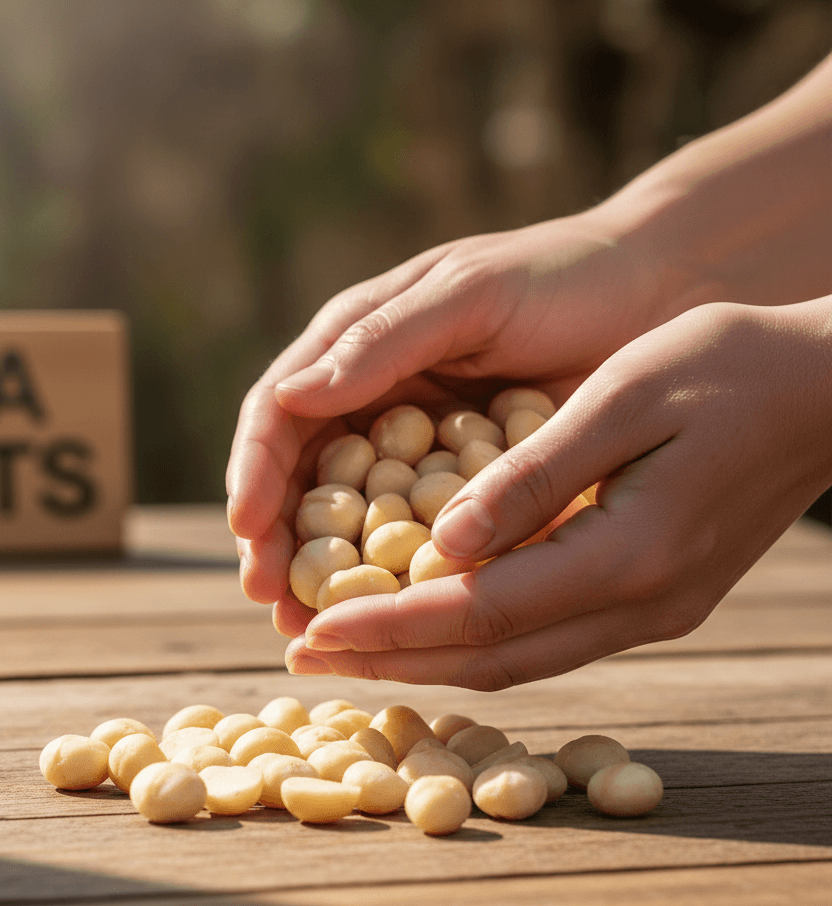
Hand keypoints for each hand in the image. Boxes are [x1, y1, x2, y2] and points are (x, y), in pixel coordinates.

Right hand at [226, 208, 697, 607]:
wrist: (655, 293)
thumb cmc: (558, 276)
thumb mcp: (467, 295)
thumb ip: (382, 341)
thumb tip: (288, 397)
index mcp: (357, 348)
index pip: (279, 414)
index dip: (255, 473)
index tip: (249, 533)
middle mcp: (374, 403)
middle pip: (302, 480)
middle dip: (279, 542)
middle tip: (273, 603)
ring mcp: (418, 450)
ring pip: (353, 519)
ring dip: (328, 574)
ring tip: (313, 629)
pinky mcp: (468, 487)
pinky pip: (421, 538)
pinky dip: (400, 578)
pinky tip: (395, 618)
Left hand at [285, 296, 831, 688]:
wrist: (828, 391)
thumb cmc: (730, 368)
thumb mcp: (626, 396)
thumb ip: (534, 474)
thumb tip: (445, 542)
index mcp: (628, 553)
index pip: (478, 610)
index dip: (388, 626)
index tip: (311, 630)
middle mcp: (640, 604)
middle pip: (490, 657)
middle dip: (391, 660)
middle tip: (304, 656)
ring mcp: (653, 612)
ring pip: (517, 660)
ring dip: (428, 659)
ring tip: (350, 650)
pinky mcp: (656, 599)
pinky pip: (546, 638)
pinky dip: (478, 639)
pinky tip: (431, 622)